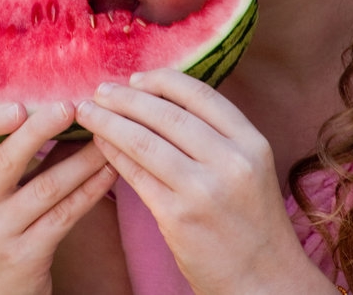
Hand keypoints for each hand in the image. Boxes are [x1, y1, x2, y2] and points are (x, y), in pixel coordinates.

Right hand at [0, 102, 117, 294]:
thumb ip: (8, 160)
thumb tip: (56, 111)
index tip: (21, 103)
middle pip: (5, 159)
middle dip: (40, 129)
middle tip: (71, 106)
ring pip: (45, 187)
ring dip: (81, 160)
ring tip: (108, 139)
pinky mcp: (23, 256)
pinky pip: (63, 216)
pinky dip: (90, 191)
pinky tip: (109, 173)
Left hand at [75, 69, 324, 292]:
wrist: (264, 281)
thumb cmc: (250, 221)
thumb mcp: (250, 168)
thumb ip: (215, 135)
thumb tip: (158, 99)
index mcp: (251, 142)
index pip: (199, 94)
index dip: (161, 81)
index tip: (135, 79)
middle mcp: (231, 161)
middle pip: (166, 114)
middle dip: (126, 98)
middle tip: (99, 90)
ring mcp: (203, 190)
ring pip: (143, 141)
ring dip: (109, 122)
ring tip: (87, 112)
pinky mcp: (178, 217)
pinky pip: (135, 175)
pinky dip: (112, 154)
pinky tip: (99, 144)